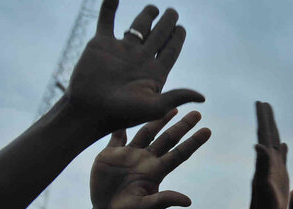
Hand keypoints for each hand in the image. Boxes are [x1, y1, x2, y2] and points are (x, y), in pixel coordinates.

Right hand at [65, 1, 203, 133]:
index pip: (170, 51)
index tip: (182, 28)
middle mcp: (140, 59)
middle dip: (167, 24)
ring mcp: (121, 50)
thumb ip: (177, 97)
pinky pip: (107, 21)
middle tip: (173, 12)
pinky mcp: (100, 44)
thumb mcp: (154, 107)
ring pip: (137, 28)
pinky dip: (110, 7)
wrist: (89, 109)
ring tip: (155, 8)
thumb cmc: (122, 113)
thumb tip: (202, 97)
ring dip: (146, 17)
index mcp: (154, 72)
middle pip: (158, 36)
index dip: (177, 39)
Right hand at [90, 109, 209, 208]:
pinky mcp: (111, 154)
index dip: (193, 142)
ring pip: (147, 132)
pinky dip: (120, 125)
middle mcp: (146, 160)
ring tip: (171, 107)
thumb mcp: (147, 208)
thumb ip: (164, 200)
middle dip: (182, 126)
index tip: (208, 130)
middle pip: (168, 139)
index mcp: (156, 171)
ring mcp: (129, 155)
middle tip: (197, 113)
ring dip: (158, 120)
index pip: (180, 153)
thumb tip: (188, 201)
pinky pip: (117, 136)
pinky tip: (126, 110)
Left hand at [250, 102, 289, 208]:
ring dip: (273, 131)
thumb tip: (258, 145)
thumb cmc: (264, 205)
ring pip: (275, 144)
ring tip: (271, 119)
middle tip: (264, 104)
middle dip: (266, 119)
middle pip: (268, 135)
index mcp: (265, 160)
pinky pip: (282, 157)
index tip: (260, 103)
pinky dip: (283, 149)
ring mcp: (274, 168)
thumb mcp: (264, 184)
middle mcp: (268, 161)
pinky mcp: (280, 176)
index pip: (264, 134)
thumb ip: (262, 165)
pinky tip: (284, 145)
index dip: (263, 119)